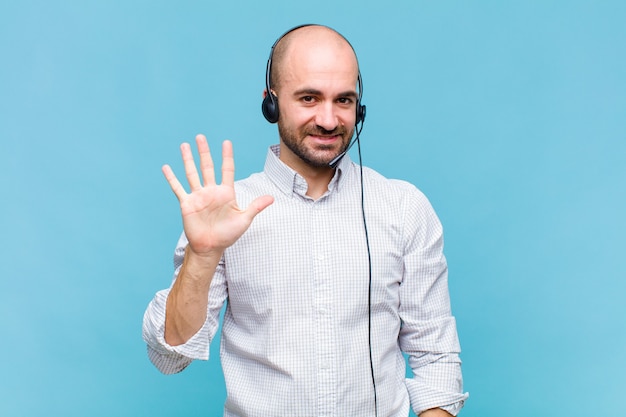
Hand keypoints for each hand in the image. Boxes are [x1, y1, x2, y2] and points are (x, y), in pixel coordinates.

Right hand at [162, 134, 273, 256]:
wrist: (211, 247)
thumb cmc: (228, 235)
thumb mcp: (244, 219)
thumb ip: (255, 207)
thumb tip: (272, 198)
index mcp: (225, 193)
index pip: (227, 170)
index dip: (227, 156)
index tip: (226, 142)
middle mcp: (211, 191)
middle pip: (207, 167)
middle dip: (204, 152)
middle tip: (200, 137)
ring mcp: (198, 196)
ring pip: (192, 173)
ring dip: (188, 159)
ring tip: (184, 145)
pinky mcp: (187, 204)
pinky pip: (178, 189)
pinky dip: (172, 178)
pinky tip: (166, 167)